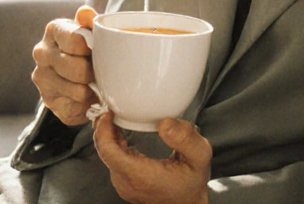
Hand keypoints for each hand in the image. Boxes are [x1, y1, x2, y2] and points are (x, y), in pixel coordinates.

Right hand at [31, 5, 97, 125]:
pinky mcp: (48, 101)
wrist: (78, 70)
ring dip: (93, 90)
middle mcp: (42, 53)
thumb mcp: (92, 30)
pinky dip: (87, 106)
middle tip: (102, 72)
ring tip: (97, 84)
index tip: (100, 51)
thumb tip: (85, 12)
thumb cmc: (88, 46)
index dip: (93, 49)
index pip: (76, 42)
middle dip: (94, 73)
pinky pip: (75, 108)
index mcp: (54, 30)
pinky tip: (89, 97)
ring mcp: (42, 78)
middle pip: (77, 69)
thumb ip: (90, 20)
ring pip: (77, 91)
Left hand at [94, 112, 211, 203]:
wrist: (188, 203)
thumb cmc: (192, 182)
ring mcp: (124, 185)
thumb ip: (185, 137)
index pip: (108, 150)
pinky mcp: (125, 184)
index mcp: (140, 175)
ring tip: (115, 117)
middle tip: (112, 109)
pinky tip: (120, 133)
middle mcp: (127, 182)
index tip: (109, 112)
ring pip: (107, 156)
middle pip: (105, 151)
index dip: (103, 129)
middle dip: (104, 128)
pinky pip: (113, 161)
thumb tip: (164, 124)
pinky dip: (113, 145)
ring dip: (108, 136)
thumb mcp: (199, 156)